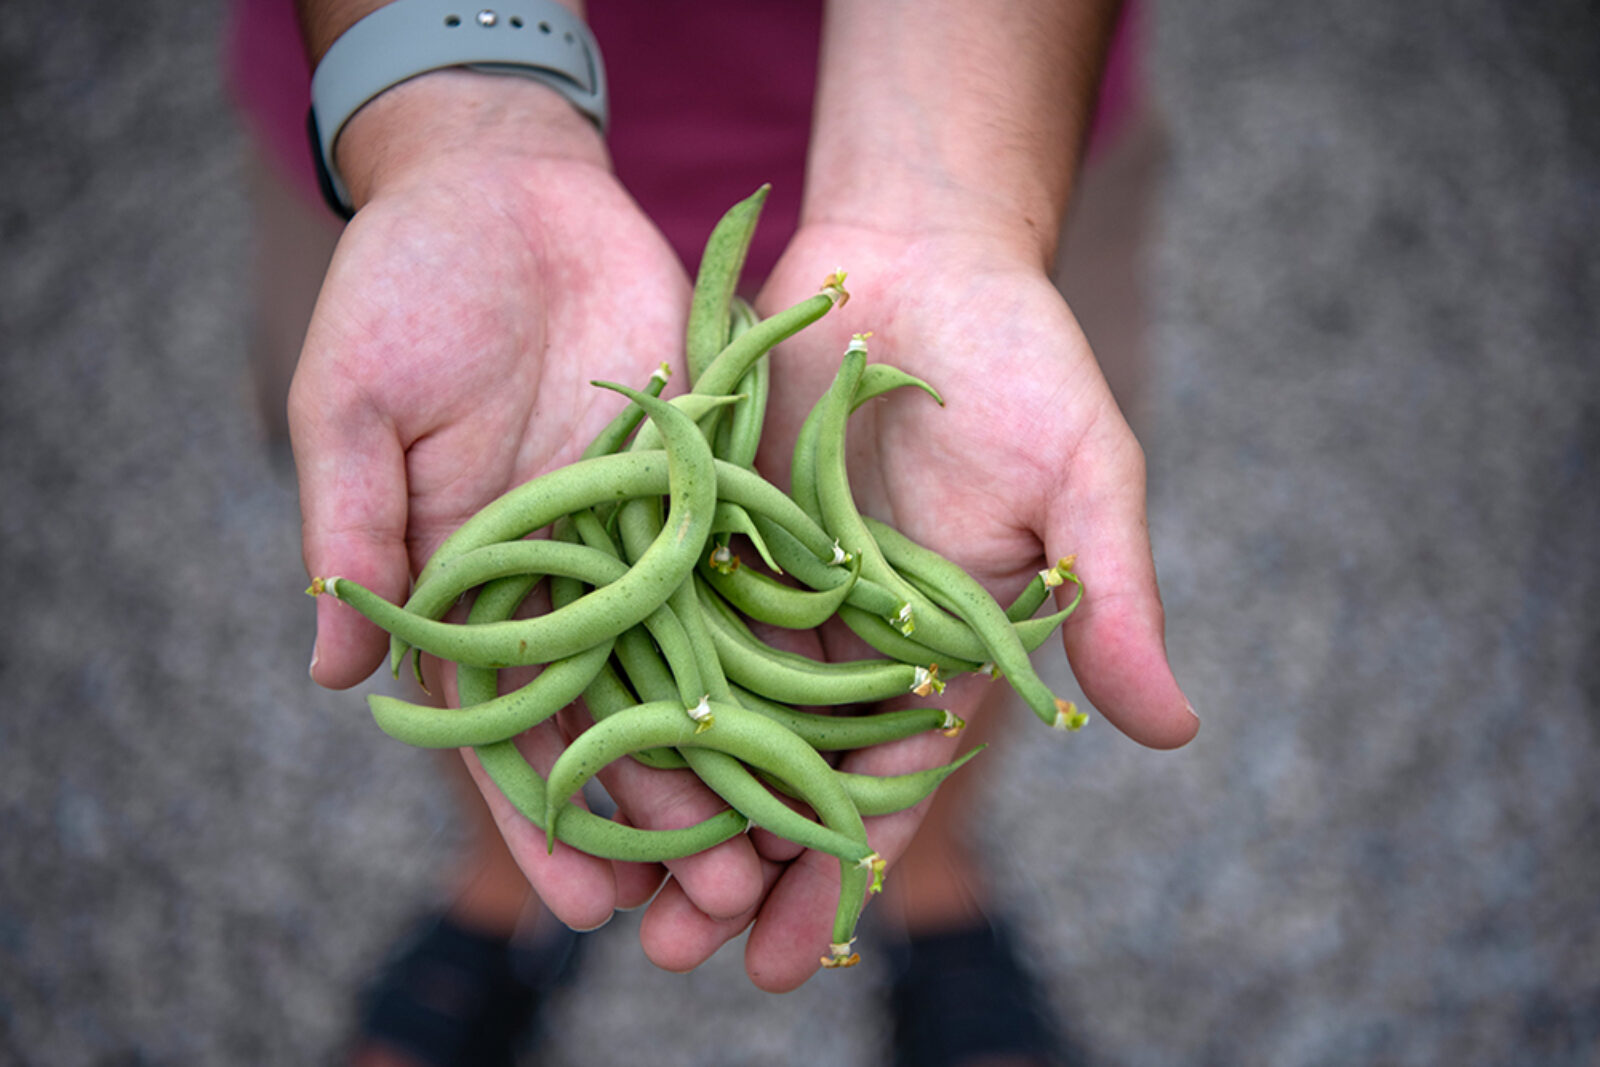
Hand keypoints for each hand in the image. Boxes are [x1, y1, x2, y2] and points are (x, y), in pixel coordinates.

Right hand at [290, 73, 767, 935]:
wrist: (504, 189)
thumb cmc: (402, 292)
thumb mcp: (354, 408)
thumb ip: (357, 533)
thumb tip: (335, 676)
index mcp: (468, 585)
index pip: (507, 727)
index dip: (542, 818)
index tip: (583, 907)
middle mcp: (563, 578)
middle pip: (617, 718)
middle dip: (660, 812)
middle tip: (714, 898)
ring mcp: (638, 535)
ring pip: (695, 664)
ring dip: (737, 751)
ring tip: (784, 837)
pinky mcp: (703, 480)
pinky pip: (748, 566)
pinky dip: (786, 634)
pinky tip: (833, 705)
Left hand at [661, 221, 1199, 990]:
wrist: (920, 250)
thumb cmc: (1021, 359)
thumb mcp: (1084, 477)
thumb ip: (1110, 601)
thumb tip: (1178, 731)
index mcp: (937, 649)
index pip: (889, 786)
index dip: (845, 875)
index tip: (797, 961)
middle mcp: (846, 635)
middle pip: (783, 773)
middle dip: (737, 870)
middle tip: (677, 957)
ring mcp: (768, 584)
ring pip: (708, 715)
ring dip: (666, 803)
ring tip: (611, 896)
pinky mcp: (706, 527)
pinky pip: (658, 617)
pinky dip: (623, 684)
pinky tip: (571, 749)